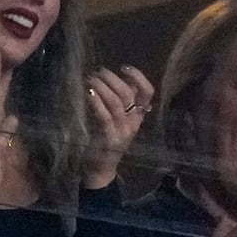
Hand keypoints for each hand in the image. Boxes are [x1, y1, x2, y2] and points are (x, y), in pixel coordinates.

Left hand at [81, 64, 154, 188]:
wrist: (101, 169)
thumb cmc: (107, 140)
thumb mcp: (118, 120)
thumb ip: (120, 101)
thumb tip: (116, 77)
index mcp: (139, 117)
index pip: (148, 93)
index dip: (138, 77)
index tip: (123, 67)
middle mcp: (133, 123)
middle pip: (128, 94)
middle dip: (112, 78)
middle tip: (98, 71)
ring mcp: (122, 131)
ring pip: (116, 102)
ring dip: (102, 87)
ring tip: (90, 79)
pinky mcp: (108, 137)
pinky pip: (104, 115)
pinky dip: (96, 101)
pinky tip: (88, 93)